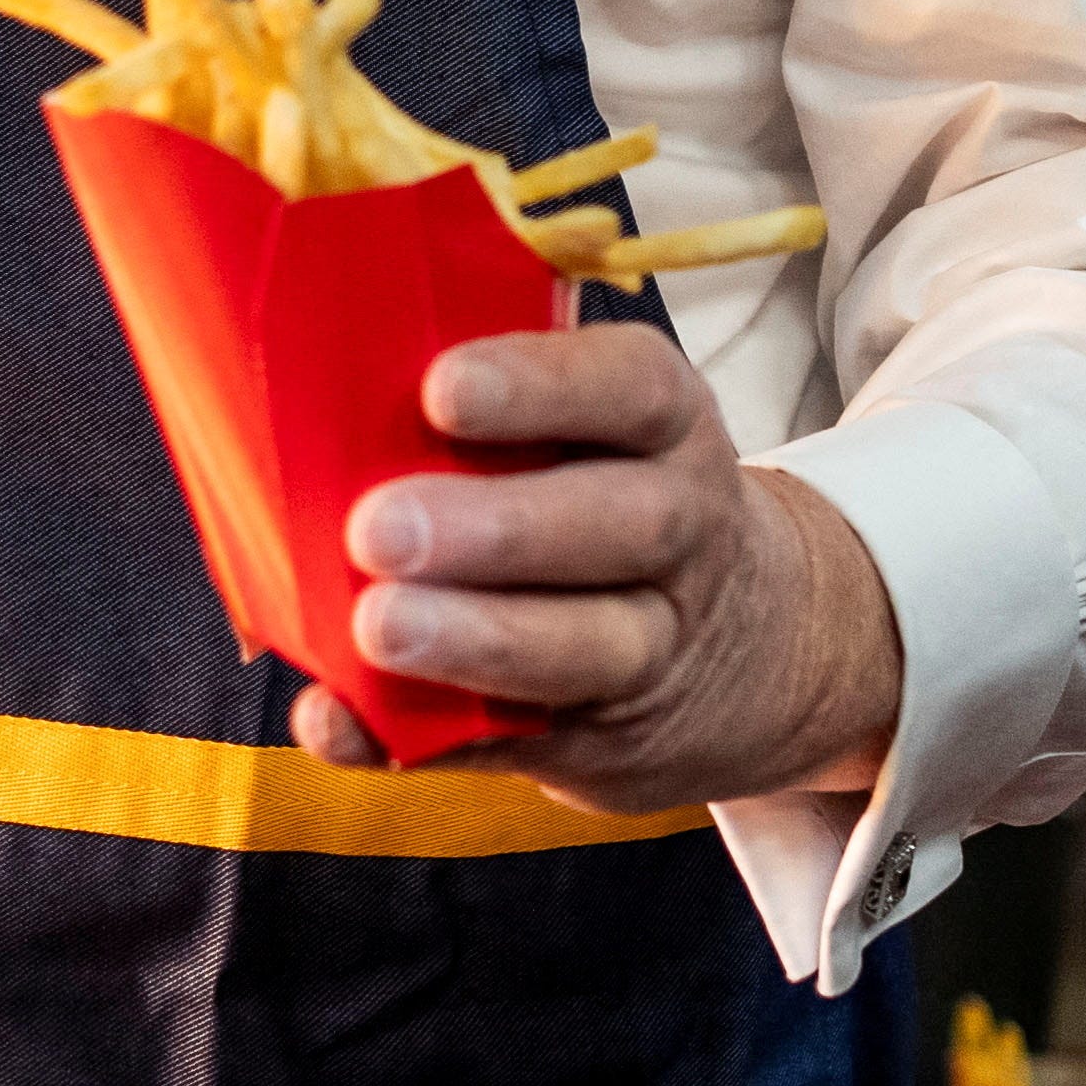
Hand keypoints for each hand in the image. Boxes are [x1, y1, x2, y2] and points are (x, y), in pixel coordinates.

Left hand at [324, 329, 902, 815]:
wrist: (748, 649)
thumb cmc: (609, 492)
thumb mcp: (607, 426)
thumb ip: (510, 393)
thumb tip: (339, 342)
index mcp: (666, 430)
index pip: (630, 390)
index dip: (541, 386)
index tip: (440, 389)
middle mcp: (681, 532)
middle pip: (621, 527)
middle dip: (499, 530)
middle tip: (378, 528)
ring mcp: (652, 646)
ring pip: (585, 648)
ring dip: (475, 641)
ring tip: (377, 628)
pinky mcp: (601, 741)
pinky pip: (510, 744)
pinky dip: (416, 739)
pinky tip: (336, 722)